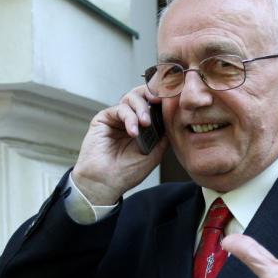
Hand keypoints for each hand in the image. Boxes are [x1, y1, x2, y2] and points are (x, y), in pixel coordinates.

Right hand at [71, 85, 167, 204]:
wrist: (106, 184)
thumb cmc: (127, 172)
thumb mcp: (154, 154)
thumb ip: (163, 135)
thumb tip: (173, 118)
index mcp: (143, 126)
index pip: (154, 104)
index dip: (163, 99)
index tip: (172, 98)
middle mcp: (130, 119)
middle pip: (142, 94)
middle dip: (152, 93)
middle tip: (159, 101)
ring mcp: (117, 118)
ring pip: (131, 98)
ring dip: (141, 107)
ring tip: (145, 123)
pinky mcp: (104, 119)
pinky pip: (119, 109)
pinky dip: (129, 118)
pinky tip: (132, 132)